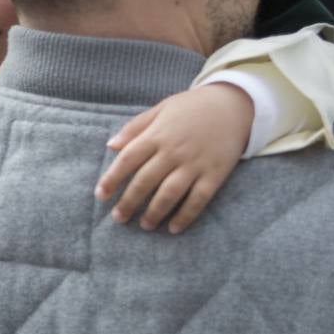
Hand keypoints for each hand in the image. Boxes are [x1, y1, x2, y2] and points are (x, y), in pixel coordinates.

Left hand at [94, 83, 252, 233]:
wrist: (232, 105)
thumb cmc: (192, 107)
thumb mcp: (161, 109)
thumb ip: (135, 127)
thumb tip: (110, 145)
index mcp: (157, 134)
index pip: (128, 159)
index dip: (112, 179)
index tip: (101, 196)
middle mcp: (173, 151)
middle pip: (145, 180)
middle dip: (129, 202)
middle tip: (118, 218)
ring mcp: (195, 163)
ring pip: (169, 193)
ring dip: (154, 212)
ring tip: (144, 225)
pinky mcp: (214, 174)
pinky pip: (198, 199)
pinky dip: (185, 216)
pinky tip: (173, 228)